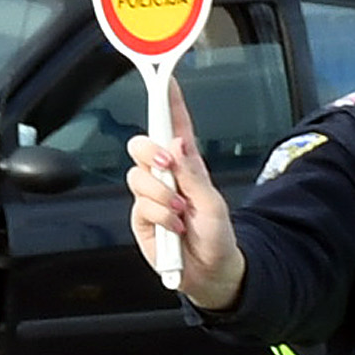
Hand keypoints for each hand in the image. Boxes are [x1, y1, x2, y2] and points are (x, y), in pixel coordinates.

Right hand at [125, 95, 243, 310]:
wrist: (211, 274)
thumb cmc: (218, 237)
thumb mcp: (213, 204)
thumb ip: (193, 175)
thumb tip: (177, 144)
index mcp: (188, 165)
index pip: (175, 126)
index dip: (168, 102)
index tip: (164, 80)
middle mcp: (166, 176)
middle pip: (142, 145)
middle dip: (150, 152)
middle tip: (166, 166)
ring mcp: (150, 197)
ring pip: (137, 176)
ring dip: (159, 194)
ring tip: (179, 212)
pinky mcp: (140, 218)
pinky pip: (139, 206)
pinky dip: (157, 215)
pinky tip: (172, 227)